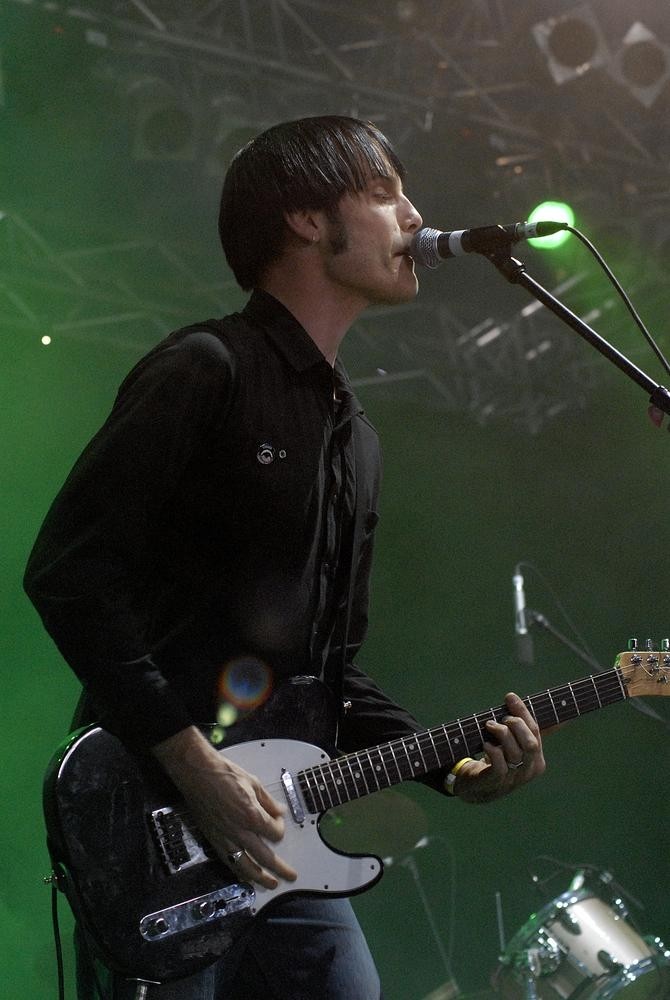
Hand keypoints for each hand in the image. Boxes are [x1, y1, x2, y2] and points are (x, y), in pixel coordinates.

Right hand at [152, 727, 297, 888]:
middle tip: (290, 876)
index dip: (280, 828)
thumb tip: (279, 812)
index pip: (275, 833)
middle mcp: (239, 832)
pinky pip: (228, 862)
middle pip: (265, 858)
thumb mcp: (253, 783)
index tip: (278, 820)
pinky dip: (238, 872)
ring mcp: (225, 838)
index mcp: (252, 816)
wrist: (198, 774)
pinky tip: (244, 876)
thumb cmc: (223, 774)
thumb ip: (268, 801)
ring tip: (270, 884)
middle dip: (280, 869)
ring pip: (245, 867)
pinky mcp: (214, 840)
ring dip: (260, 878)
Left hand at [450, 693, 545, 803]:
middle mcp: (528, 771)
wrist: (477, 787)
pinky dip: (493, 750)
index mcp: (536, 760)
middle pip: (531, 743)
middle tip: (501, 718)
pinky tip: (486, 744)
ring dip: (501, 733)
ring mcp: (513, 779)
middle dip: (516, 725)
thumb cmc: (497, 760)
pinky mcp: (496, 783)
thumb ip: (530, 731)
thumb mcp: (516, 745)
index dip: (523, 712)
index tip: (510, 696)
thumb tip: (563, 717)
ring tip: (489, 726)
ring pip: (515, 753)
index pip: (536, 731)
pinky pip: (500, 766)